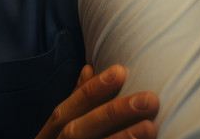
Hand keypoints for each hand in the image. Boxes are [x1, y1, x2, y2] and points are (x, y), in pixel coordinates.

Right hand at [33, 64, 158, 138]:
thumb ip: (76, 105)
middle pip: (78, 131)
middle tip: (149, 99)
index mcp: (48, 137)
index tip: (120, 71)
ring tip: (151, 126)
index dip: (92, 91)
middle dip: (112, 113)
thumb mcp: (59, 131)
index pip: (67, 109)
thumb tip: (89, 69)